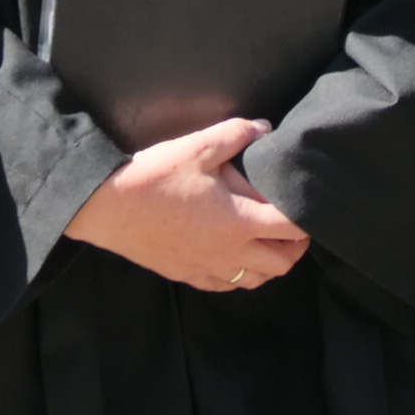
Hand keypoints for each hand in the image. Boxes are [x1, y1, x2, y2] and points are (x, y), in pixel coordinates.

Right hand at [60, 117, 309, 292]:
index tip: (307, 205)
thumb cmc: (154, 176)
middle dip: (296, 246)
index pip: (292, 229)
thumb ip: (238, 135)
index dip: (307, 218)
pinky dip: (240, 274)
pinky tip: (233, 255)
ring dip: (270, 263)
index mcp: (238, 223)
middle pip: (281, 264)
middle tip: (293, 225)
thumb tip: (266, 130)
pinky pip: (226, 285)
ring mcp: (207, 268)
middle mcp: (229, 253)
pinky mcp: (187, 274)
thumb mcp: (198, 147)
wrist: (106, 208)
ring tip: (267, 240)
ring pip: (255, 281)